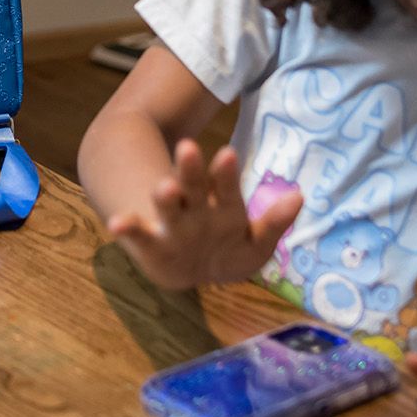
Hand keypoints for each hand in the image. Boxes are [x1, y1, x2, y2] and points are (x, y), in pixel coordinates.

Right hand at [103, 141, 301, 289]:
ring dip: (165, 196)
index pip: (226, 186)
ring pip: (169, 207)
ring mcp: (172, 225)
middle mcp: (195, 209)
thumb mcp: (255, 243)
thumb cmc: (225, 249)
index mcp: (223, 206)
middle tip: (188, 148)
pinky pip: (139, 236)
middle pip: (194, 186)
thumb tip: (299, 195)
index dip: (226, 173)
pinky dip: (128, 227)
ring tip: (163, 188)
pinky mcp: (152, 243)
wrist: (188, 268)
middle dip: (192, 170)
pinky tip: (117, 223)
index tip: (227, 152)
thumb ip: (274, 222)